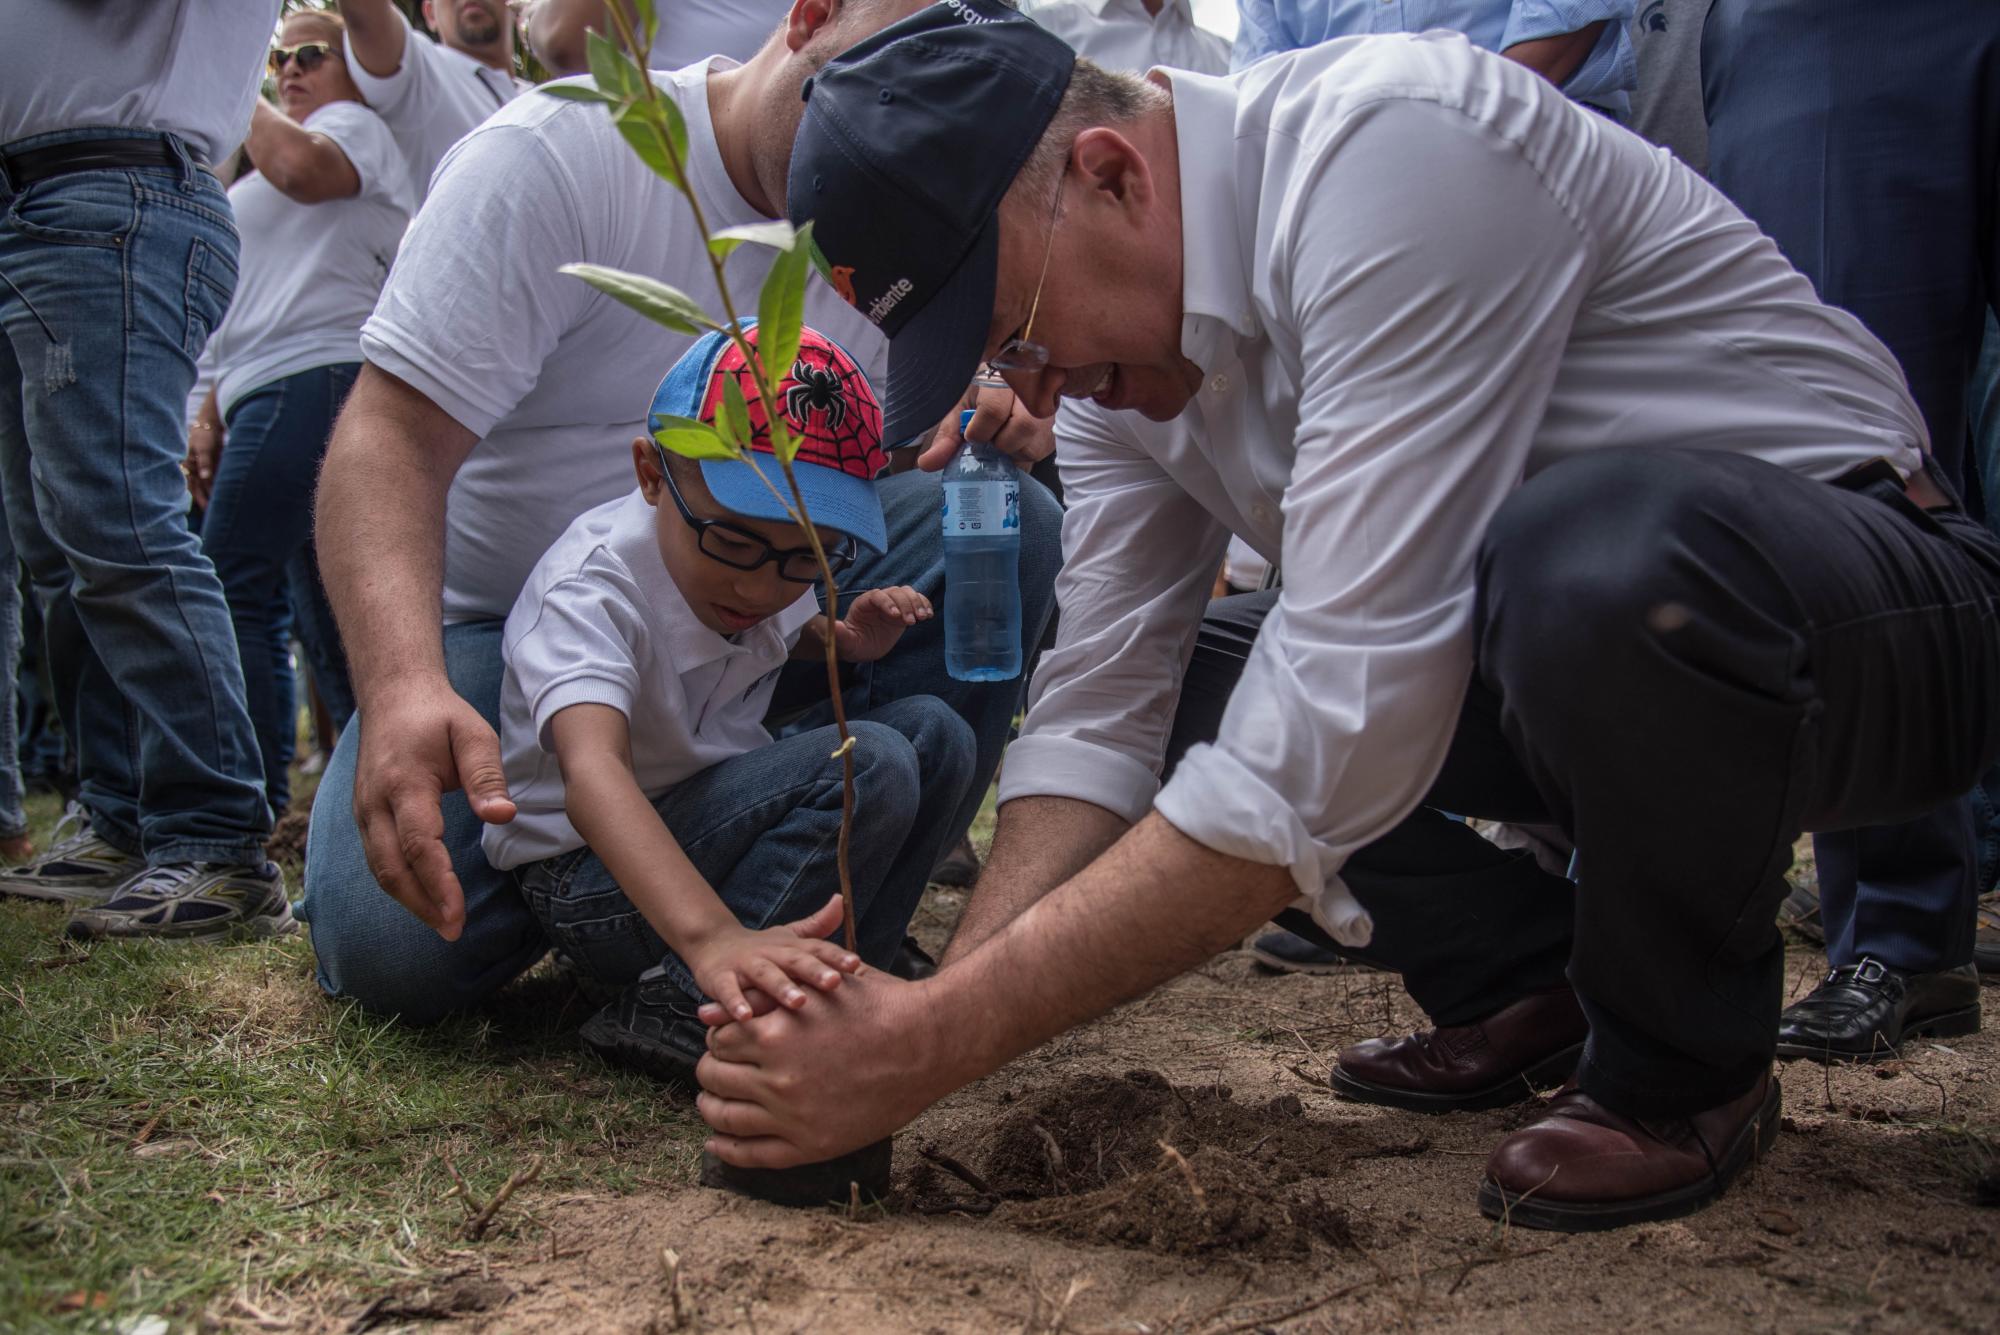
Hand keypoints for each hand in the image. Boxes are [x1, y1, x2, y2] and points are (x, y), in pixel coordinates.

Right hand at [185, 422, 222, 507]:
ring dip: (212, 494)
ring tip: (219, 506)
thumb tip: (204, 477)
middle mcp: (194, 468)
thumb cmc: (204, 434)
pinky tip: (223, 494)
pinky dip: (217, 486)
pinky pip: (214, 478)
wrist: (212, 423)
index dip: (196, 497)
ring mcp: (203, 467)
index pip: (191, 485)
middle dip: (205, 499)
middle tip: (212, 511)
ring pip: (207, 484)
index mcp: (188, 465)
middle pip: (199, 487)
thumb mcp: (203, 448)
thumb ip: (205, 462)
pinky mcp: (212, 465)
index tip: (204, 507)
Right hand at [351, 673, 515, 940]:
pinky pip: (377, 859)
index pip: (418, 844)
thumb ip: (486, 776)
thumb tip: (502, 815)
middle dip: (421, 904)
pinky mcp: (364, 816)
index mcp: (404, 783)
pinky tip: (425, 900)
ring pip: (380, 869)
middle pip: (390, 868)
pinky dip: (400, 885)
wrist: (393, 695)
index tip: (457, 913)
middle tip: (453, 931)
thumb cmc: (438, 716)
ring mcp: (363, 811)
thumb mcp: (473, 733)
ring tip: (443, 924)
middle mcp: (375, 802)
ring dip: (410, 901)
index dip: (437, 882)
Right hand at [687, 895, 860, 1021]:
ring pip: (764, 975)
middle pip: (794, 961)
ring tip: (798, 1003)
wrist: (712, 944)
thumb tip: (842, 901)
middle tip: (834, 982)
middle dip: (814, 971)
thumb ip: (818, 924)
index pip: (817, 949)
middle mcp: (770, 953)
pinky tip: (745, 1018)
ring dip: (781, 988)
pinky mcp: (720, 978)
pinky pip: (728, 992)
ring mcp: (744, 965)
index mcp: (790, 946)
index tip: (856, 965)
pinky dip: (735, 1004)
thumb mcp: (790, 936)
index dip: (836, 956)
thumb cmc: (762, 948)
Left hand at [697, 968, 954, 1167]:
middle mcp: (777, 1078)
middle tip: (714, 1071)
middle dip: (710, 1071)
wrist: (927, 1044)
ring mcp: (793, 1116)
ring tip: (710, 1105)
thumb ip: (762, 998)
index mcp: (775, 1035)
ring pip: (726, 1117)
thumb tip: (706, 1011)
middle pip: (714, 1077)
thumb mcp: (818, 987)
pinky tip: (719, 1143)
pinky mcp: (812, 1145)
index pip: (718, 1041)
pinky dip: (728, 1151)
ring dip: (710, 1109)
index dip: (717, 1039)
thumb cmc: (878, 1006)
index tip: (723, 1043)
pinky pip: (754, 1155)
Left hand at [832, 585, 930, 661]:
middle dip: (905, 605)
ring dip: (917, 603)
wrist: (862, 647)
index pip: (877, 596)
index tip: (896, 617)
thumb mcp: (845, 642)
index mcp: (864, 603)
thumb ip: (840, 634)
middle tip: (912, 621)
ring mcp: (893, 603)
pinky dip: (924, 604)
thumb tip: (834, 626)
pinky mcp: (904, 610)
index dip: (887, 603)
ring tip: (923, 617)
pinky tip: (929, 615)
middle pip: (895, 592)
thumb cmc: (852, 644)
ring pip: (907, 593)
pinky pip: (916, 600)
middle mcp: (879, 599)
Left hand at [915, 380, 1055, 471]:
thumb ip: (945, 437)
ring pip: (1033, 443)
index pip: (994, 409)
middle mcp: (1029, 388)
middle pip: (1021, 426)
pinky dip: (1021, 454)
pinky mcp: (1053, 427)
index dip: (980, 431)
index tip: (971, 435)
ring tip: (1001, 440)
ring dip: (1012, 449)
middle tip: (988, 440)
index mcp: (999, 376)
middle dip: (999, 442)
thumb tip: (927, 464)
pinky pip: (1039, 451)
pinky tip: (1013, 443)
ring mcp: (1047, 407)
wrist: (1007, 393)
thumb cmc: (978, 399)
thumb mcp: (958, 412)